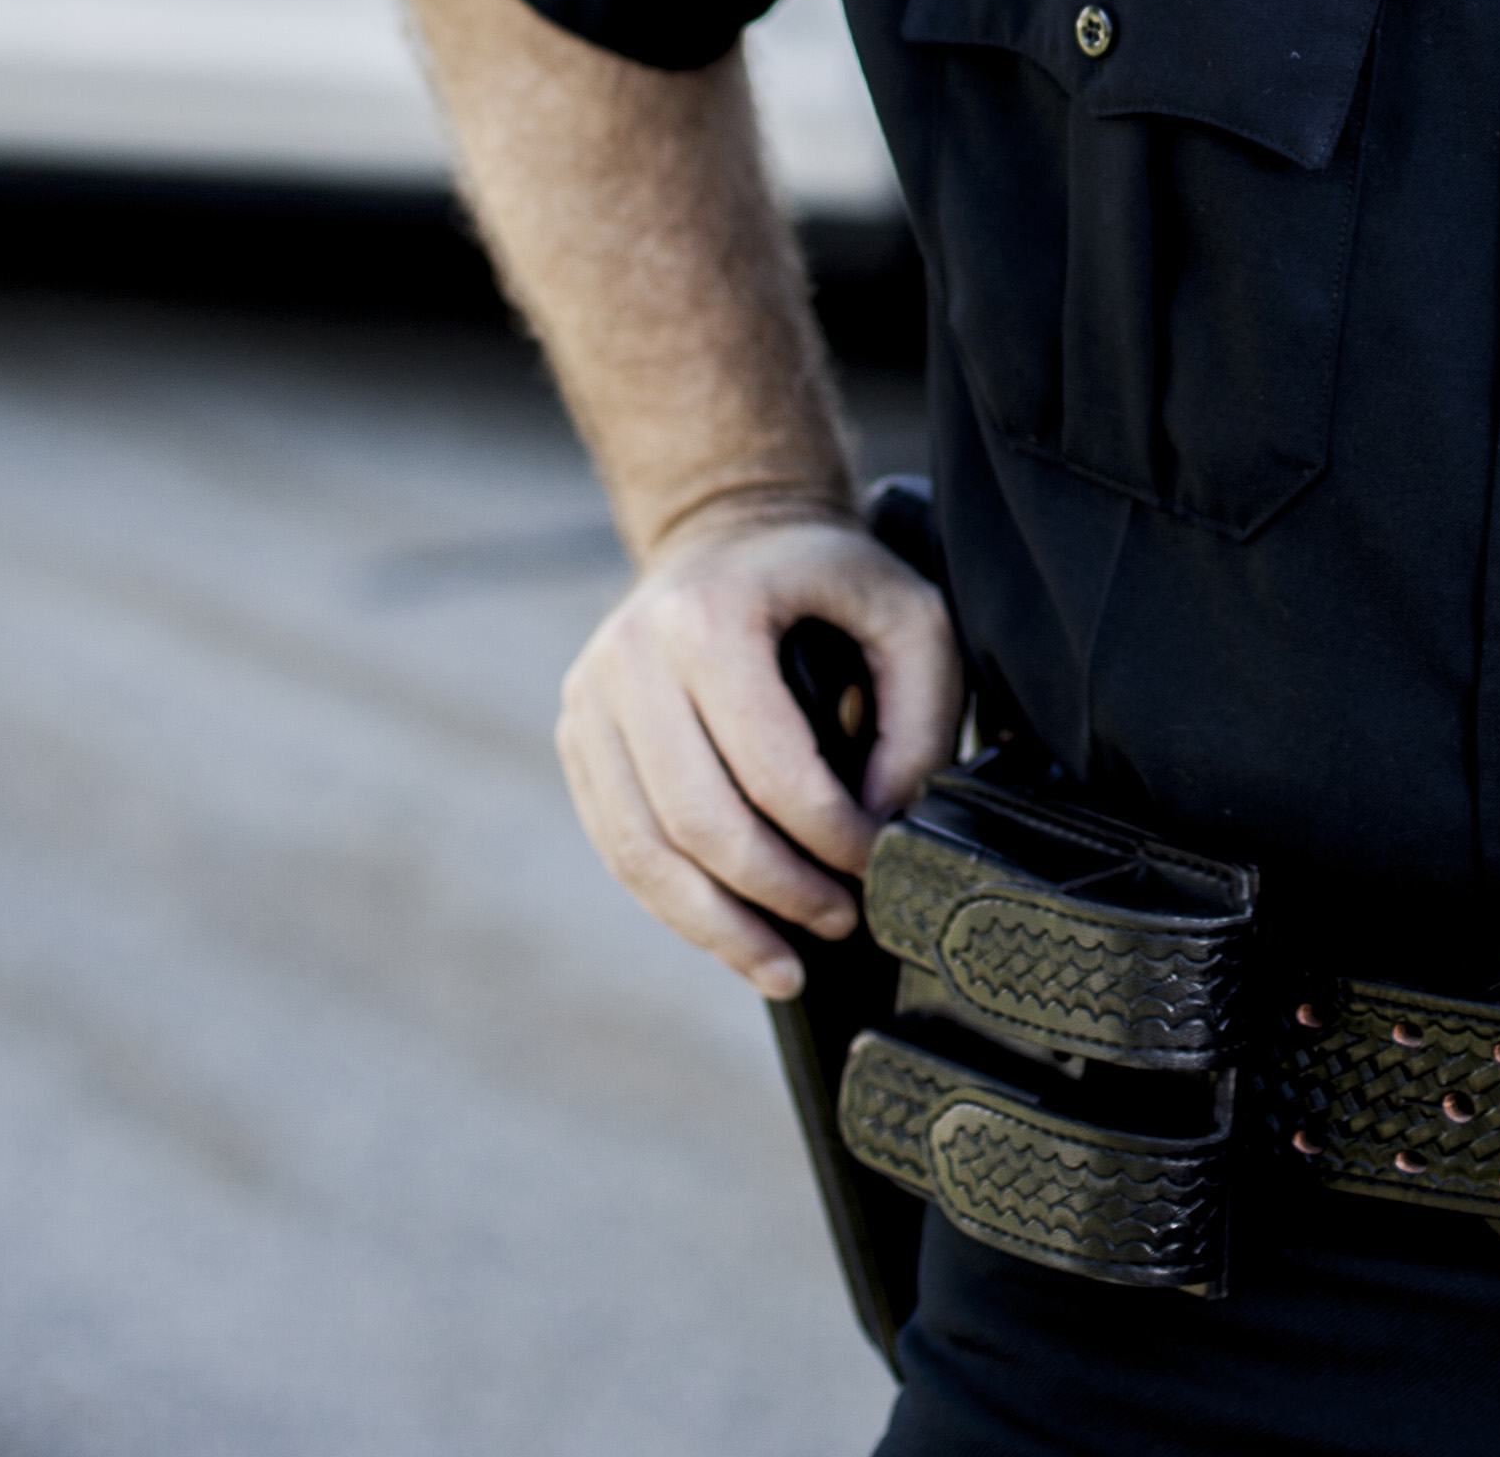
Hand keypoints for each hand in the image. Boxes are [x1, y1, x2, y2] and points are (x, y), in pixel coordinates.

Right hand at [553, 498, 964, 996]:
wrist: (728, 532)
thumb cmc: (825, 579)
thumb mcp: (909, 616)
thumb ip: (920, 719)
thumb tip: (884, 821)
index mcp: (710, 618)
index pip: (768, 767)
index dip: (829, 837)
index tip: (875, 863)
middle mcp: (631, 658)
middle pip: (698, 822)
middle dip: (776, 893)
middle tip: (838, 922)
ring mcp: (591, 700)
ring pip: (643, 852)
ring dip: (717, 926)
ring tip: (783, 966)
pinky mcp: (579, 737)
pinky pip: (620, 846)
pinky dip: (676, 905)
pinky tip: (731, 935)